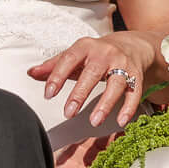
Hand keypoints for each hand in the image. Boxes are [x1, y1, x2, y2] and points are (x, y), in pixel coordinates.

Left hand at [28, 30, 156, 138]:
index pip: (69, 60)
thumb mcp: (75, 55)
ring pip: (116, 83)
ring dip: (105, 103)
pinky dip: (128, 107)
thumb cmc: (97, 53)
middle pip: (93, 73)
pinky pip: (134, 92)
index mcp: (86, 47)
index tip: (48, 94)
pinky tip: (120, 121)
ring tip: (94, 121)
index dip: (58, 76)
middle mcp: (105, 54)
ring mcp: (123, 65)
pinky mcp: (137, 76)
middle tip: (69, 112)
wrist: (131, 45)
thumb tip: (32, 72)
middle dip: (80, 93)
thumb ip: (54, 65)